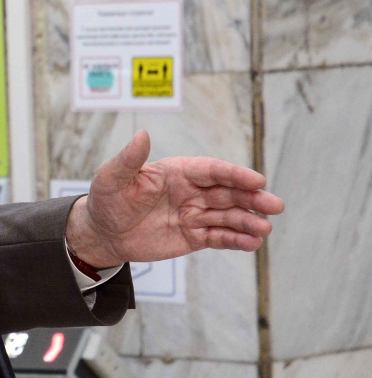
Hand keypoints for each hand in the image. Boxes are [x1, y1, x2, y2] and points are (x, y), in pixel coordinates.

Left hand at [65, 130, 284, 267]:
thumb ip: (129, 158)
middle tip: (274, 205)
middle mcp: (191, 191)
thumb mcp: (111, 178)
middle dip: (252, 198)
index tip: (256, 180)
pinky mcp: (193, 236)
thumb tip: (142, 134)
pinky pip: (219, 236)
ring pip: (228, 215)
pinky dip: (236, 240)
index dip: (234, 174)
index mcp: (177, 171)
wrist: (103, 232)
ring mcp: (194, 213)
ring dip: (248, 221)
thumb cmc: (107, 200)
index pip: (212, 170)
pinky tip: (253, 243)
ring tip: (265, 229)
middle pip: (228, 192)